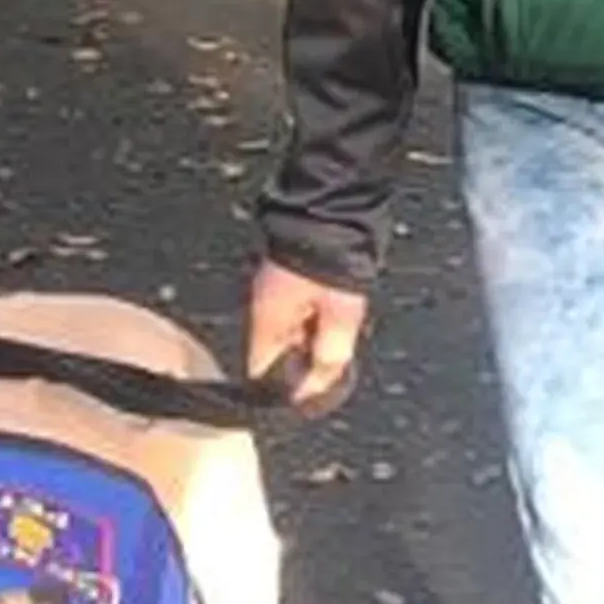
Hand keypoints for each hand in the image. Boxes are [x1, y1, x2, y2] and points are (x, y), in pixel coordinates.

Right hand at [246, 262, 368, 409]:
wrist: (334, 205)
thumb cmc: (333, 255)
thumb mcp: (341, 313)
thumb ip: (330, 353)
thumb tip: (320, 384)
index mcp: (267, 319)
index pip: (261, 372)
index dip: (283, 393)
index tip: (309, 399)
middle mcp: (265, 308)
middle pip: (277, 356)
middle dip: (305, 367)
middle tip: (337, 367)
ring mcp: (277, 293)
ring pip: (292, 336)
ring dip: (315, 345)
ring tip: (342, 339)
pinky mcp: (292, 280)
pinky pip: (301, 315)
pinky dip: (318, 324)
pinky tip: (339, 320)